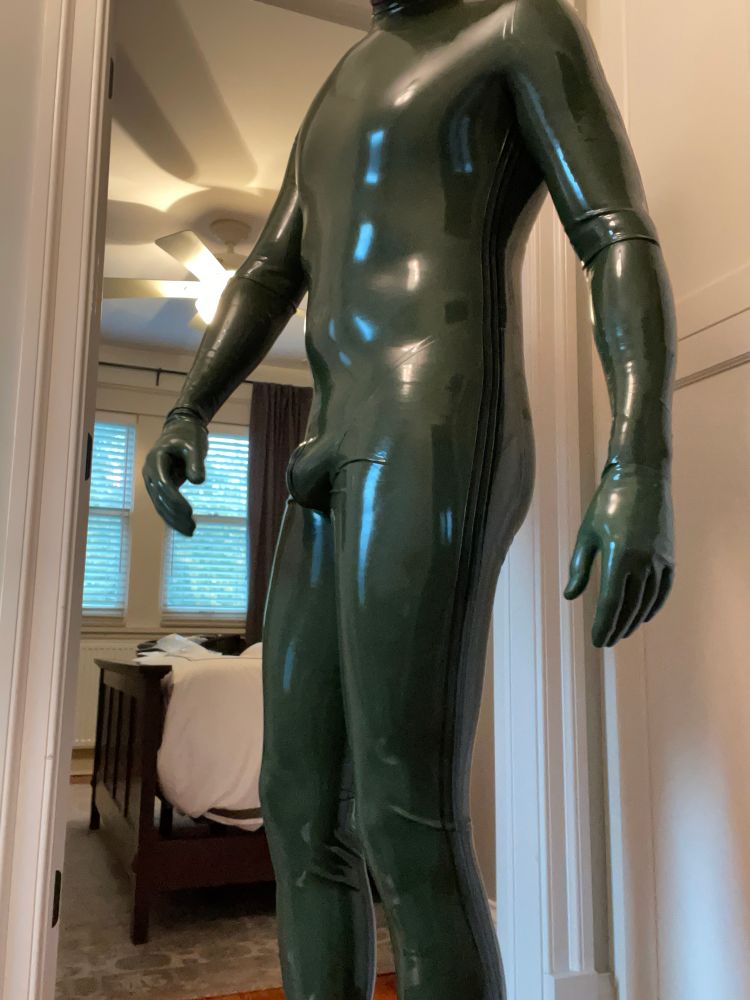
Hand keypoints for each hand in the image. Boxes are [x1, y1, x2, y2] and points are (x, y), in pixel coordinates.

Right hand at [142, 408, 207, 536]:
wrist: (181, 430)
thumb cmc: (188, 436)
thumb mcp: (195, 445)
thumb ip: (196, 462)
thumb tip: (197, 482)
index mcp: (155, 460)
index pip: (163, 484)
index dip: (175, 499)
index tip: (189, 512)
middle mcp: (150, 473)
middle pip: (160, 499)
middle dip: (175, 515)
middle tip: (192, 528)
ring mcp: (153, 482)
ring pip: (160, 506)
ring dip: (174, 520)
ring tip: (191, 532)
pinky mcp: (160, 488)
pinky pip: (164, 505)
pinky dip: (174, 517)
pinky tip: (185, 528)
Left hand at [564, 463, 673, 646]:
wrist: (641, 477)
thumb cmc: (607, 504)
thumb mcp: (586, 534)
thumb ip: (579, 567)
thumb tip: (570, 596)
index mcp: (618, 556)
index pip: (611, 603)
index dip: (603, 624)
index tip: (596, 639)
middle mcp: (642, 562)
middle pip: (630, 607)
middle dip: (616, 627)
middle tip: (606, 641)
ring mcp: (660, 560)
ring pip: (647, 601)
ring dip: (634, 621)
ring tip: (621, 632)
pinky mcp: (669, 556)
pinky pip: (663, 590)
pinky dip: (653, 606)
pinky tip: (643, 616)